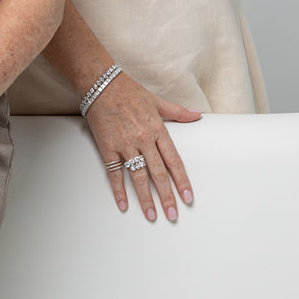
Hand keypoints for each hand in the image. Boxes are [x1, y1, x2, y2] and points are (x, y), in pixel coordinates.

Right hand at [84, 73, 200, 221]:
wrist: (100, 83)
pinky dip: (118, 190)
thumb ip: (178, 112)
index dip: (182, 180)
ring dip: (146, 198)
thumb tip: (197, 114)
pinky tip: (123, 204)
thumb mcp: (156, 100)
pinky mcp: (108, 147)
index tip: (188, 196)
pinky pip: (114, 173)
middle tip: (172, 215)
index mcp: (157, 128)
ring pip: (138, 176)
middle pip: (158, 173)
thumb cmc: (128, 90)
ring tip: (152, 215)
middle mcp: (143, 139)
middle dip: (167, 196)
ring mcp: (125, 144)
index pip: (173, 160)